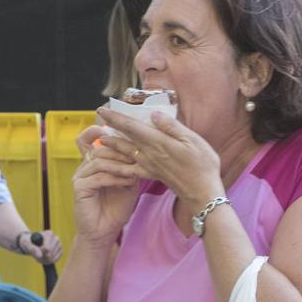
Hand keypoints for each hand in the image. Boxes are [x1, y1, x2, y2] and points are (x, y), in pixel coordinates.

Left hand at [18, 230, 62, 263]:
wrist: (32, 242)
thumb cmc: (28, 242)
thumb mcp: (26, 244)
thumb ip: (32, 249)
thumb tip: (40, 255)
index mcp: (49, 234)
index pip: (47, 248)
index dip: (40, 252)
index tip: (34, 250)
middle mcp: (56, 238)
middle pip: (50, 254)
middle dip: (42, 257)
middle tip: (36, 255)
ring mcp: (59, 245)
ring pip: (53, 257)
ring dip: (45, 259)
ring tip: (39, 255)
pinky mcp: (60, 251)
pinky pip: (56, 259)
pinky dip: (49, 261)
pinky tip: (44, 257)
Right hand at [71, 124, 142, 247]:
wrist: (105, 231)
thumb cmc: (117, 208)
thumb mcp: (128, 184)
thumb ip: (130, 168)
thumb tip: (139, 152)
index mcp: (93, 163)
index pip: (88, 139)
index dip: (99, 132)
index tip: (121, 133)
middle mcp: (84, 167)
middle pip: (99, 148)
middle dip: (120, 151)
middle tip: (138, 156)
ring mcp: (79, 176)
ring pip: (99, 161)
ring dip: (120, 165)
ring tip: (135, 170)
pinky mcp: (79, 188)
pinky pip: (98, 177)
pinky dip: (115, 178)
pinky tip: (127, 181)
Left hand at [95, 107, 223, 214]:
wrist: (202, 193)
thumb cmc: (203, 165)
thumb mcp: (193, 141)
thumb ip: (172, 127)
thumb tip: (154, 114)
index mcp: (159, 142)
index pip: (131, 127)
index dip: (116, 117)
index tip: (102, 109)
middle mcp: (149, 154)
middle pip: (125, 138)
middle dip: (111, 128)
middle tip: (99, 118)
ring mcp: (149, 166)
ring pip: (124, 153)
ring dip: (111, 145)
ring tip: (100, 140)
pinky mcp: (152, 175)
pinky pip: (129, 170)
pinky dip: (118, 166)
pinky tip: (113, 164)